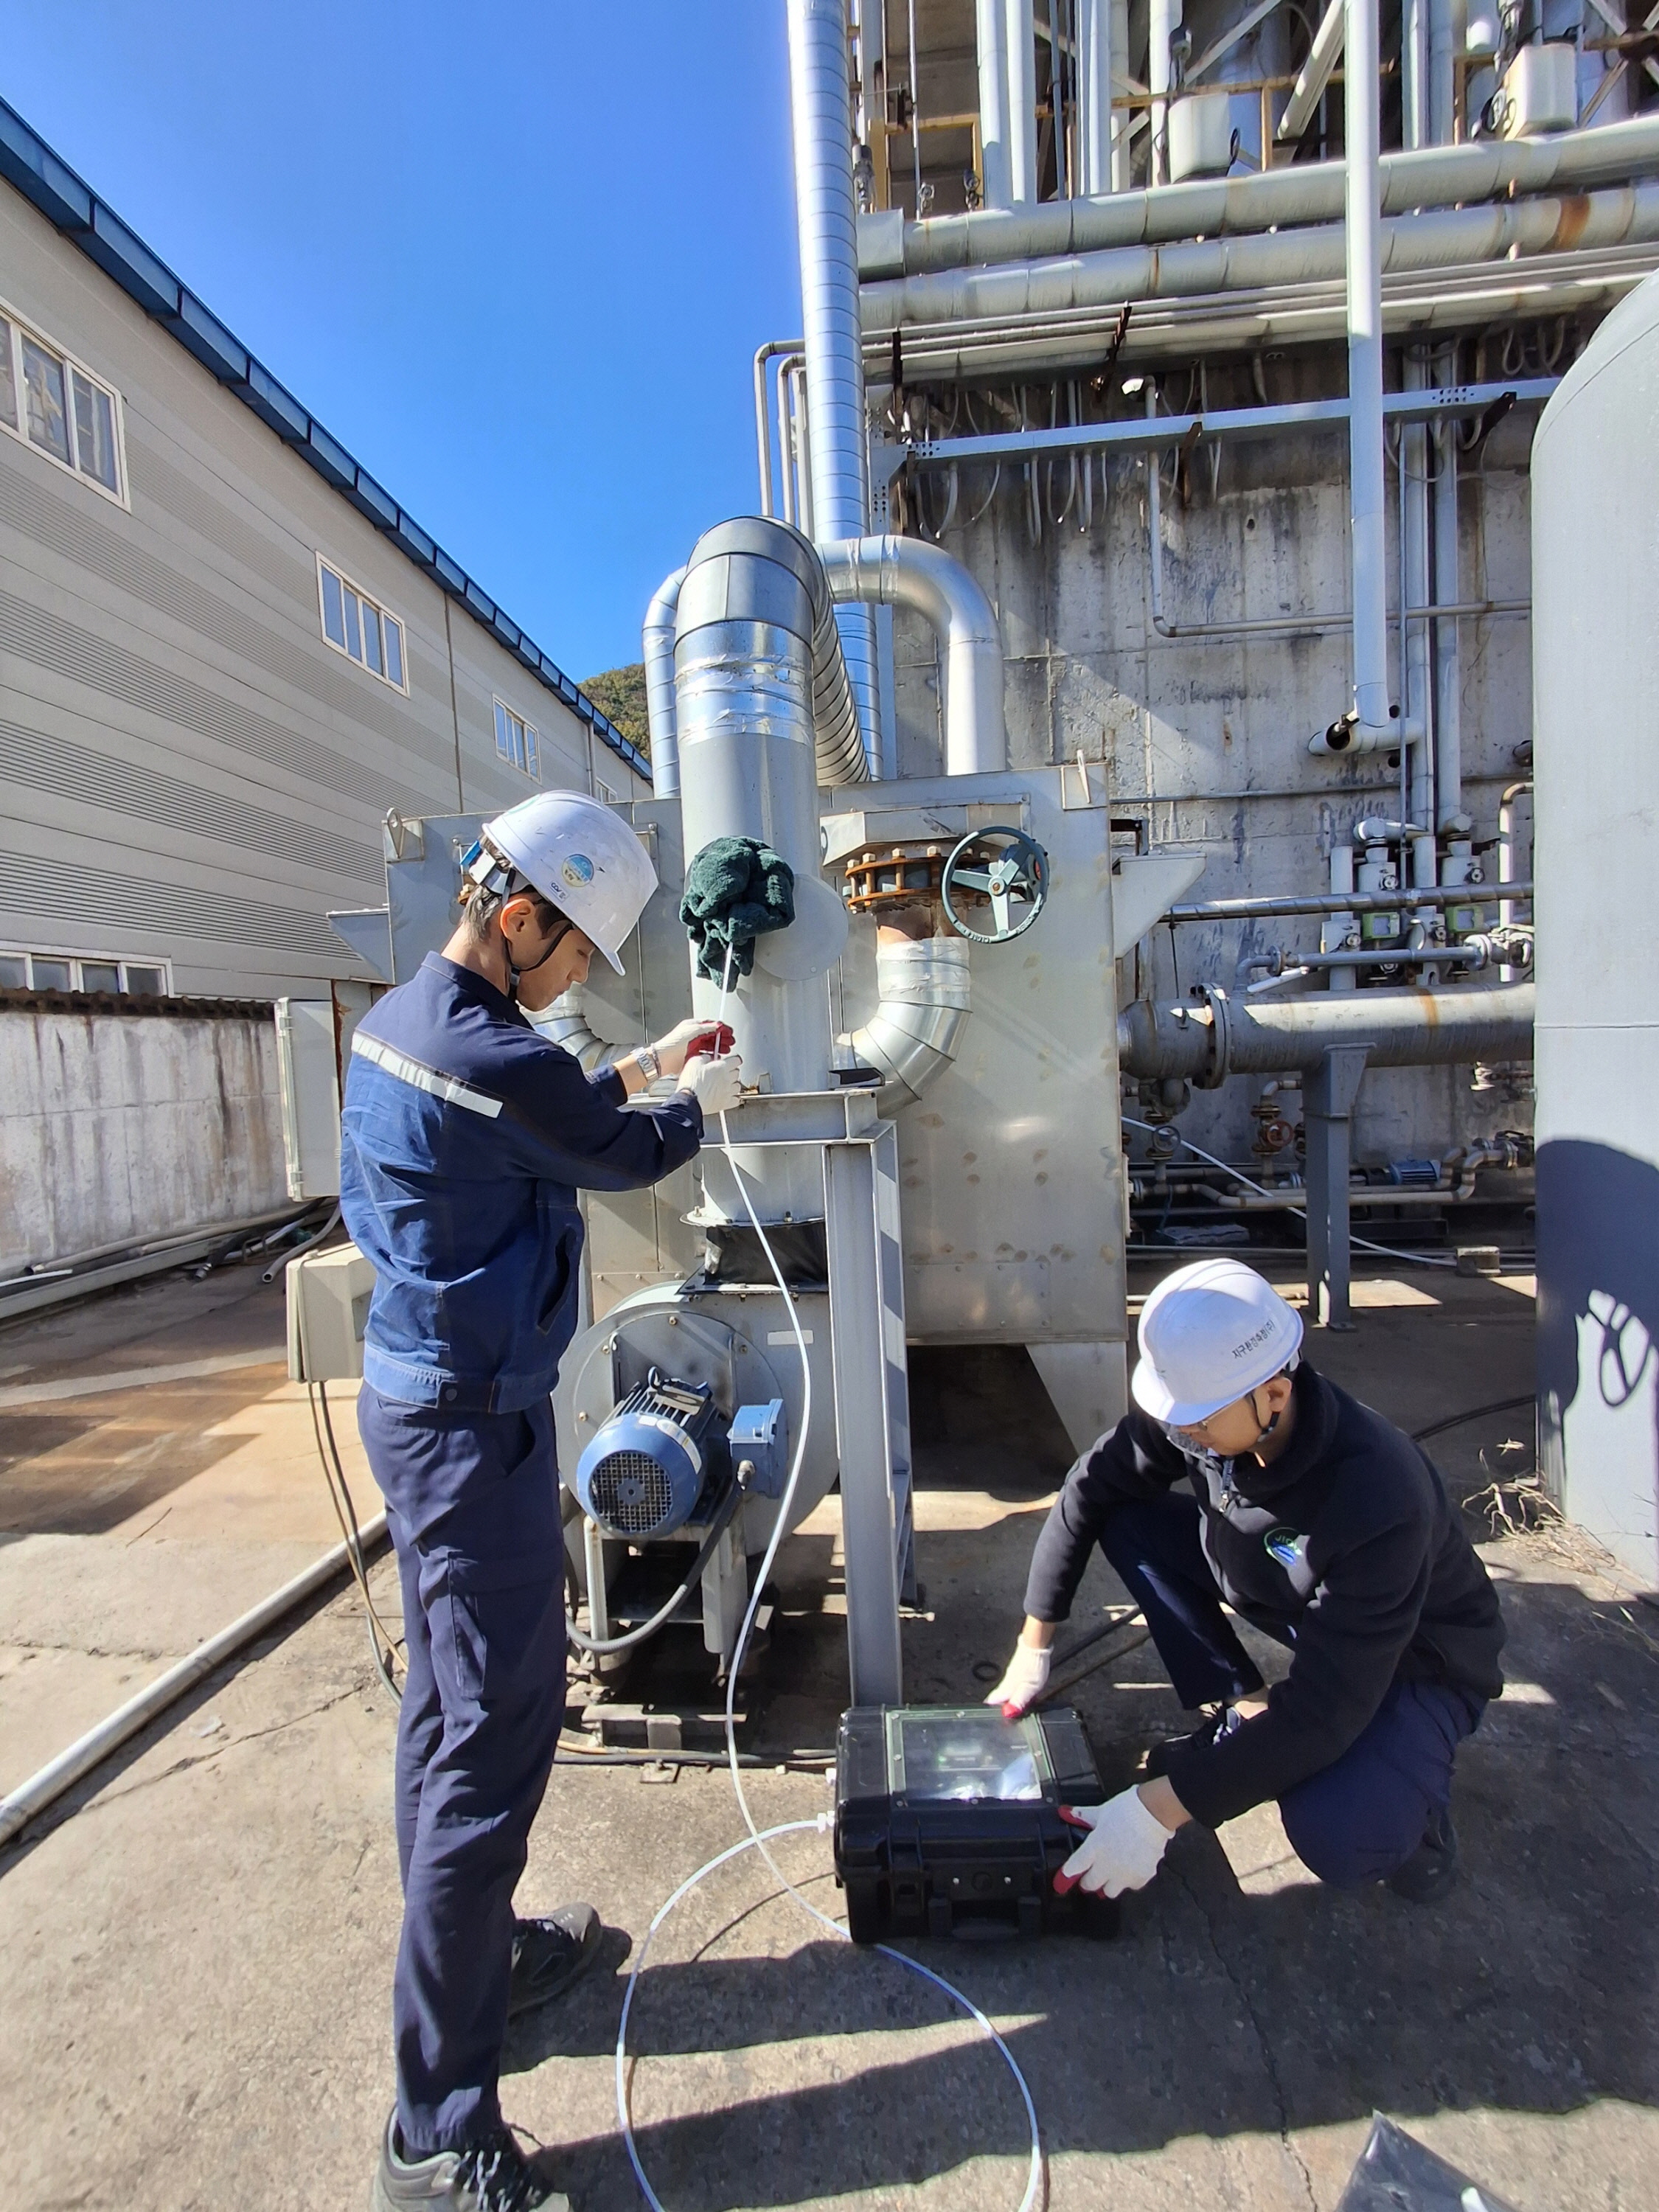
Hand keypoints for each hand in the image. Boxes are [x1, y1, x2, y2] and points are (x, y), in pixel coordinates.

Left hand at [651, 1018, 725, 1077]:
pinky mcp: (692, 1055)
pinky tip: (718, 1055)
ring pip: (710, 1044)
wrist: (662, 1059)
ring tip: (727, 1048)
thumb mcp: (691, 1031)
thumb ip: (706, 1028)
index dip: (720, 1027)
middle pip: (711, 1034)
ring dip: (719, 1045)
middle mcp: (693, 1035)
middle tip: (730, 1040)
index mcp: (692, 1026)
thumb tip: (718, 1025)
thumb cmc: (671, 1044)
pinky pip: (706, 1053)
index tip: (729, 1031)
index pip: (710, 1024)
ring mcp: (693, 1045)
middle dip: (722, 1037)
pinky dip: (713, 1054)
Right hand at [676, 1052, 743, 1114]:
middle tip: (724, 1072)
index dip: (734, 1060)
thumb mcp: (694, 1062)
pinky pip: (736, 1100)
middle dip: (732, 1071)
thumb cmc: (690, 1082)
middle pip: (737, 1073)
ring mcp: (727, 1092)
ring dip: (733, 1085)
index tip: (732, 1060)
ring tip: (725, 1085)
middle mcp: (727, 1079)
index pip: (736, 1060)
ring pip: (738, 1086)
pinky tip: (727, 1097)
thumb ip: (704, 1058)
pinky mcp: (725, 1104)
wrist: (688, 1100)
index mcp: (721, 1067)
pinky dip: (733, 1098)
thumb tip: (708, 1057)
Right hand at [983, 1640, 1050, 1717]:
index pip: (994, 1700)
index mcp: (1008, 1687)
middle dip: (1001, 1705)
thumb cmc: (1033, 1664)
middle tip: (1004, 1713)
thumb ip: (1019, 1700)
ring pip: (1006, 1690)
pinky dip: (1014, 1691)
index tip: (995, 1717)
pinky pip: (1012, 1683)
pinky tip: (1020, 1692)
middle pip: (1000, 1696)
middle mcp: (1007, 1681)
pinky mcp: (1017, 1670)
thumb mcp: (1029, 1688)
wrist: (1036, 1646)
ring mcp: (1012, 1674)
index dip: (994, 1709)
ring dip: (1008, 1698)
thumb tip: (1008, 1712)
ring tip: (1012, 1706)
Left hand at [1053, 1786, 1173, 1897]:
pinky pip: (1131, 1886)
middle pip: (1090, 1884)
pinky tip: (1130, 1869)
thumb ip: (1082, 1815)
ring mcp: (1124, 1873)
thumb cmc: (1126, 1809)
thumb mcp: (1100, 1811)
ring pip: (1109, 1891)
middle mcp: (1107, 1865)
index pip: (1074, 1868)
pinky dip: (1129, 1881)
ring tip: (1110, 1874)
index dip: (1066, 1876)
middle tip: (1090, 1874)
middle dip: (1088, 1881)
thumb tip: (1065, 1812)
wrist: (1154, 1814)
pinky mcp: (1141, 1877)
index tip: (1062, 1881)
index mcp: (1094, 1847)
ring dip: (1107, 1885)